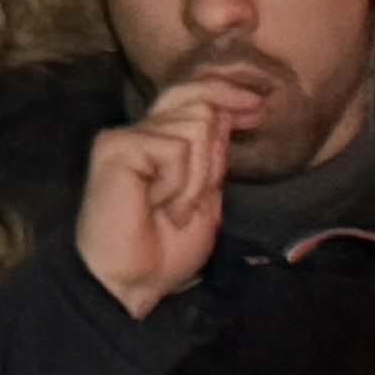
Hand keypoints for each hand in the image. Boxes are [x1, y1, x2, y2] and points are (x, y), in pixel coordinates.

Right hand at [75, 64, 269, 317]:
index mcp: (161, 142)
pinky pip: (175, 149)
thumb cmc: (164, 250)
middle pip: (200, 105)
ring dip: (195, 180)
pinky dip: (178, 184)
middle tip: (190, 204)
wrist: (132, 281)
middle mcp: (141, 131)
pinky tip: (156, 205)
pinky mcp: (116, 145)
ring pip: (195, 127)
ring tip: (171, 209)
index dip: (226, 93)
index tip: (258, 103)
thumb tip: (226, 112)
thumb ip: (213, 158)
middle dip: (212, 158)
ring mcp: (126, 136)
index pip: (194, 97)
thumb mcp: (205, 199)